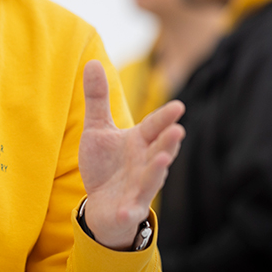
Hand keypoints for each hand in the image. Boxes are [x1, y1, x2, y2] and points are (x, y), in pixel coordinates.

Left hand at [78, 59, 184, 249]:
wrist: (101, 205)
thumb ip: (97, 98)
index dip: (165, 118)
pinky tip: (128, 210)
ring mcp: (139, 188)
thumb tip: (92, 61)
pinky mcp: (128, 209)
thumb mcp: (98, 129)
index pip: (154, 127)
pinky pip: (130, 210)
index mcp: (140, 142)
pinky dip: (129, 210)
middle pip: (159, 150)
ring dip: (158, 170)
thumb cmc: (105, 165)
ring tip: (164, 159)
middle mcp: (144, 163)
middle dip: (169, 142)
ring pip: (151, 178)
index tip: (179, 107)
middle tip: (178, 130)